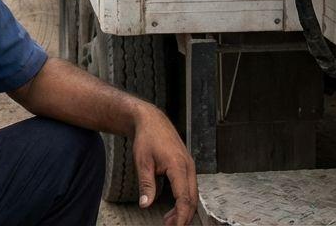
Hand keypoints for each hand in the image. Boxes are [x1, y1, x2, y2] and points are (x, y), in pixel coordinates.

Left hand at [131, 104, 197, 224]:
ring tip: (169, 221)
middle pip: (192, 199)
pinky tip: (173, 208)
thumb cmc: (147, 139)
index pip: (184, 198)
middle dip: (183, 216)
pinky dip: (184, 200)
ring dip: (184, 209)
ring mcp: (190, 166)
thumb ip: (146, 185)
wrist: (152, 121)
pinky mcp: (187, 166)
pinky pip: (190, 187)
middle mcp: (188, 167)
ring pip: (192, 194)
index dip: (181, 216)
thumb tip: (146, 205)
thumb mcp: (142, 162)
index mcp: (178, 166)